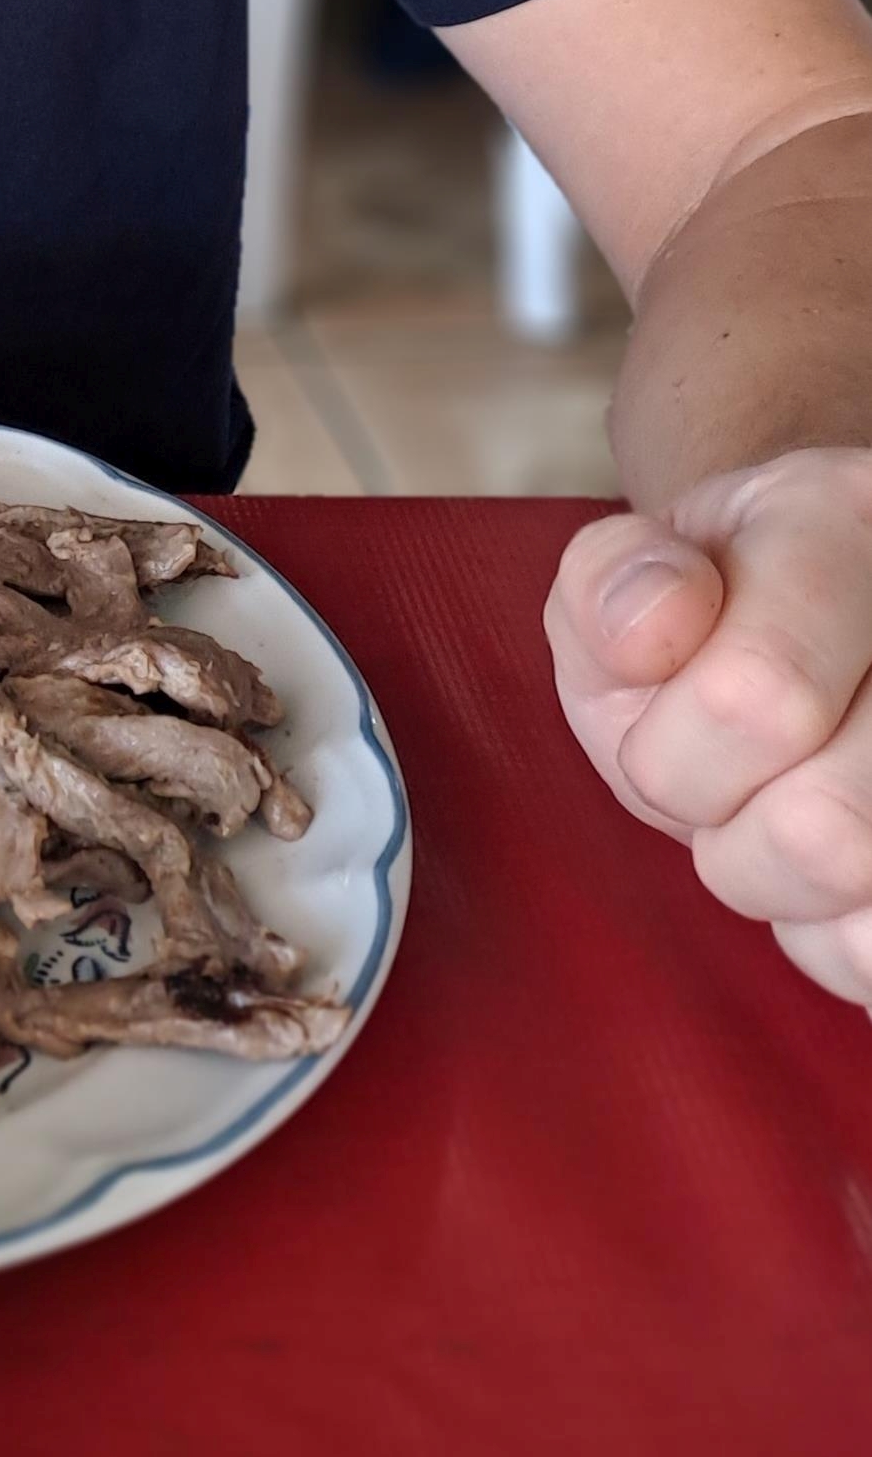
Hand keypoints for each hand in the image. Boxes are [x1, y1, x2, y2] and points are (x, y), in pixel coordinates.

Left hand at [547, 452, 871, 1008]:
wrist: (788, 639)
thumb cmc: (697, 622)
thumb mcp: (621, 586)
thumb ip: (609, 584)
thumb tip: (660, 619)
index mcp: (842, 520)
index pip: (758, 698)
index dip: (669, 754)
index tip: (666, 716)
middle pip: (826, 829)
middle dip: (726, 829)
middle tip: (724, 775)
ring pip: (861, 883)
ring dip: (782, 882)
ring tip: (777, 808)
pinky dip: (834, 937)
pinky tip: (827, 868)